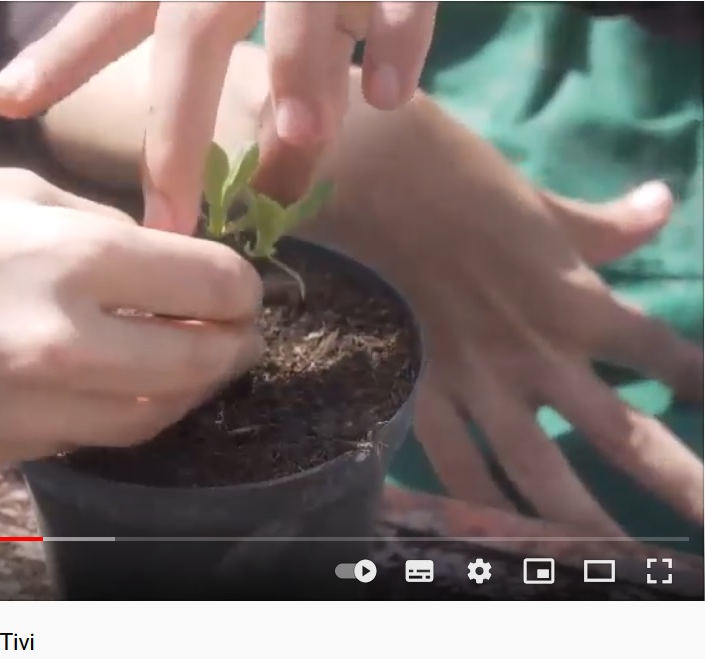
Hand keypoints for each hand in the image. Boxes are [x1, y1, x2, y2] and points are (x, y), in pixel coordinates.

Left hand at [0, 1, 437, 232]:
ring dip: (298, 76)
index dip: (59, 60)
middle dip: (181, 127)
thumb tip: (73, 126)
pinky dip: (397, 41)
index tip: (4, 105)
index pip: (111, 13)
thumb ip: (134, 48)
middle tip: (173, 218)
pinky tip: (387, 99)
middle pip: (194, 32)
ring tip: (297, 144)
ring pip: (298, 9)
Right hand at [0, 156, 262, 468]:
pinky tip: (102, 383)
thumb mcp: (12, 191)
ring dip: (180, 391)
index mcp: (72, 261)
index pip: (212, 287)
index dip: (240, 286)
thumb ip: (99, 233)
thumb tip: (161, 263)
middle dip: (230, 346)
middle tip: (234, 334)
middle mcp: (61, 347)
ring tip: (182, 363)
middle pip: (197, 366)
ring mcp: (24, 411)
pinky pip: (81, 438)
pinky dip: (110, 412)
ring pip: (147, 420)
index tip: (239, 287)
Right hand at [351, 181, 702, 532]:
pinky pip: (455, 462)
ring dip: (582, 521)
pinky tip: (496, 535)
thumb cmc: (458, 180)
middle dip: (678, 483)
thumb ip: (604, 224)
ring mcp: (479, 381)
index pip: (663, 354)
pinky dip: (477, 503)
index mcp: (577, 299)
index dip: (702, 382)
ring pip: (539, 469)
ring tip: (614, 562)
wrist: (371, 181)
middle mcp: (539, 353)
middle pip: (624, 434)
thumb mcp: (542, 203)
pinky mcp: (423, 389)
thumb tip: (663, 202)